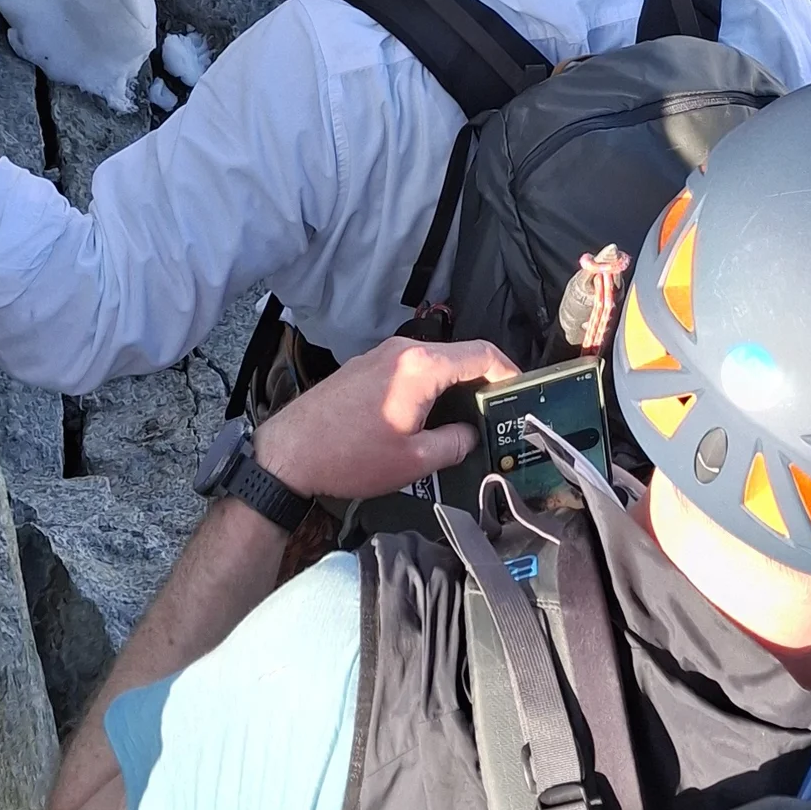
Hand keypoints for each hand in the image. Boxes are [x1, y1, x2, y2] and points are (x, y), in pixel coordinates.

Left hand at [257, 335, 516, 504]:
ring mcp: (381, 354)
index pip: (482, 353)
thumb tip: (472, 434)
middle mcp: (403, 349)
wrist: (289, 453)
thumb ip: (456, 443)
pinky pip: (411, 367)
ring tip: (468, 417)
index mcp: (421, 365)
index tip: (521, 393)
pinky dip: (430, 384)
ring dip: (455, 383)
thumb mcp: (415, 461)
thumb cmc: (351, 457)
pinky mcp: (365, 365)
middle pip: (459, 354)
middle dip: (484, 379)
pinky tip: (431, 413)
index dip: (509, 372)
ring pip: (434, 361)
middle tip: (499, 412)